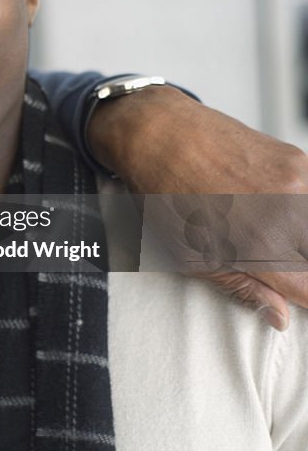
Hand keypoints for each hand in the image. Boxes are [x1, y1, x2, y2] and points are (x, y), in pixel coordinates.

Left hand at [88, 86, 307, 329]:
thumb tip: (280, 316)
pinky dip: (300, 206)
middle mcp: (286, 216)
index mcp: (260, 250)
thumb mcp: (188, 257)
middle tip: (273, 258)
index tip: (292, 293)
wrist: (157, 134)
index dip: (304, 296)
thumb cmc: (164, 197)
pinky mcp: (296, 159)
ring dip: (302, 236)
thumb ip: (242, 287)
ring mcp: (296, 183)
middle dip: (301, 264)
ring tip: (266, 232)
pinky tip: (274, 207)